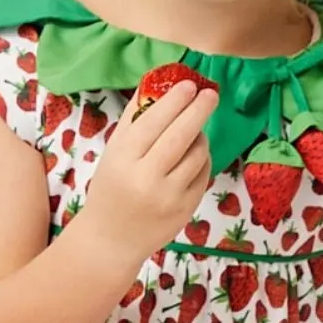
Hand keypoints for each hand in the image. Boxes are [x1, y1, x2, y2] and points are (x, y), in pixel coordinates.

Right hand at [81, 79, 220, 264]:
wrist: (111, 239)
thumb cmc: (111, 188)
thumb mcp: (114, 152)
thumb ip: (134, 119)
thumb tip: (158, 83)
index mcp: (124, 159)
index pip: (154, 122)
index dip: (175, 101)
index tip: (189, 85)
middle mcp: (147, 177)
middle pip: (181, 135)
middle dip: (199, 110)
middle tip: (210, 94)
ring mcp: (169, 196)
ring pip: (198, 154)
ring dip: (200, 137)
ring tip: (194, 132)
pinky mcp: (186, 209)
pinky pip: (203, 174)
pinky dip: (202, 160)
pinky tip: (192, 157)